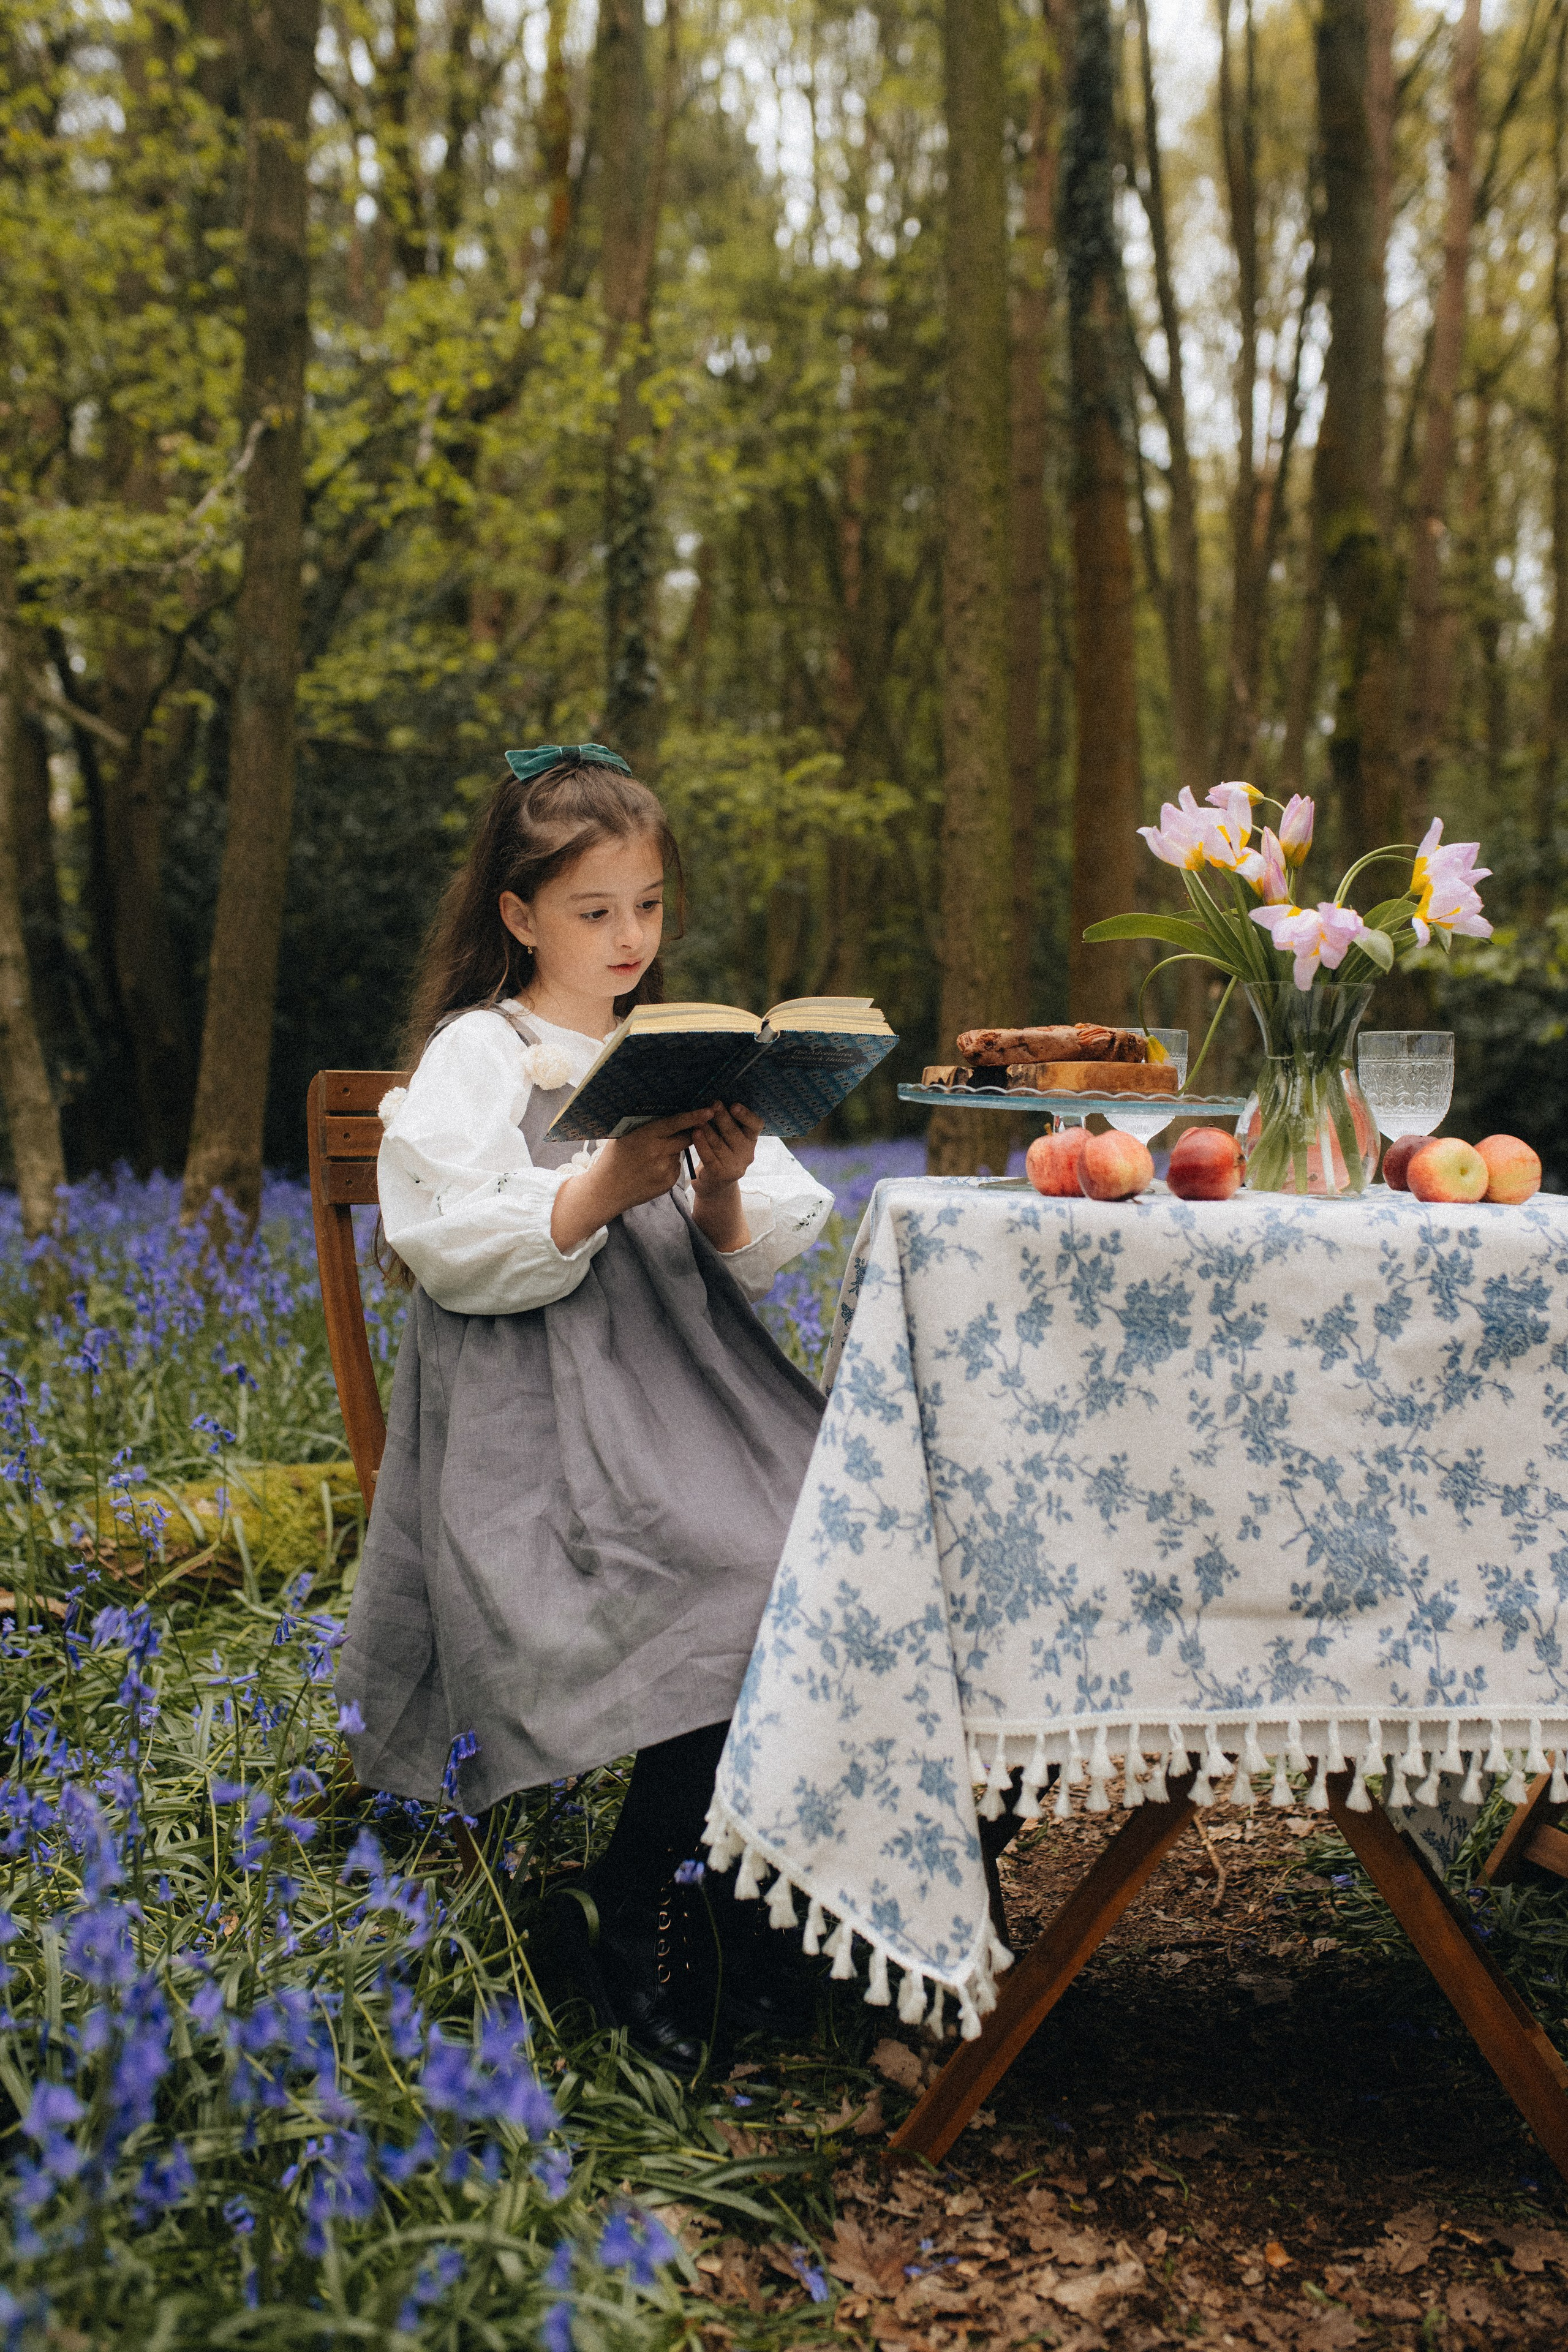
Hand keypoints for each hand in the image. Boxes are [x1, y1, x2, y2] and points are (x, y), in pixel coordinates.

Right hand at [550, 1112, 703, 1254]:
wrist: (607, 1190)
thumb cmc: (613, 1159)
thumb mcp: (625, 1136)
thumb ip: (646, 1127)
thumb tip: (666, 1114)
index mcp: (647, 1136)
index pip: (676, 1123)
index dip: (694, 1116)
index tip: (709, 1111)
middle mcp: (659, 1152)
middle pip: (686, 1138)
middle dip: (686, 1134)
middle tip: (678, 1133)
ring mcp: (665, 1169)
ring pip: (679, 1153)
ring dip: (672, 1151)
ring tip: (651, 1158)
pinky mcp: (669, 1182)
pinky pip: (676, 1167)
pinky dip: (668, 1165)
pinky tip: (652, 1170)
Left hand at [690, 1102, 762, 1192]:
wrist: (714, 1184)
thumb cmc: (720, 1153)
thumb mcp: (728, 1138)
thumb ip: (727, 1123)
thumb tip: (715, 1100)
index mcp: (750, 1140)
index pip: (755, 1125)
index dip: (746, 1115)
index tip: (734, 1105)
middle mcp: (747, 1153)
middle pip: (734, 1133)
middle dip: (723, 1118)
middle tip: (713, 1105)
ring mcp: (735, 1166)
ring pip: (720, 1144)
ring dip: (708, 1130)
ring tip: (698, 1118)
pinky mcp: (721, 1175)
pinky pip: (710, 1157)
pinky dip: (701, 1145)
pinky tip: (695, 1134)